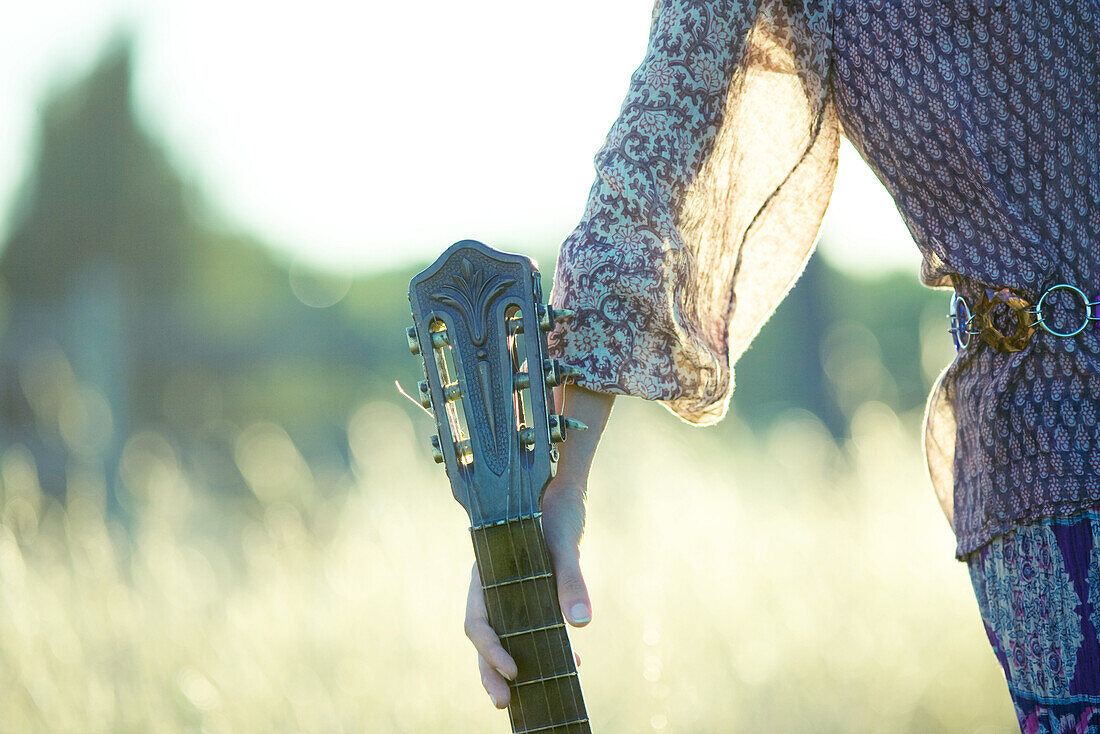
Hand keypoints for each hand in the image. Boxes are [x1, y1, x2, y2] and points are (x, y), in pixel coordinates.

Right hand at [464, 479, 590, 708]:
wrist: (564, 496)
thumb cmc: (557, 514)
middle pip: (484, 638)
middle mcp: (492, 588)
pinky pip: (528, 629)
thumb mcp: (565, 545)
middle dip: (491, 672)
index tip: (514, 670)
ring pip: (502, 638)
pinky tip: (571, 661)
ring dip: (510, 668)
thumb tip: (581, 623)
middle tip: (504, 702)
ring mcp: (509, 593)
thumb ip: (571, 580)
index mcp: (487, 575)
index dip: (491, 650)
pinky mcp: (530, 596)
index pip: (478, 621)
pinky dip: (543, 648)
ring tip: (522, 698)